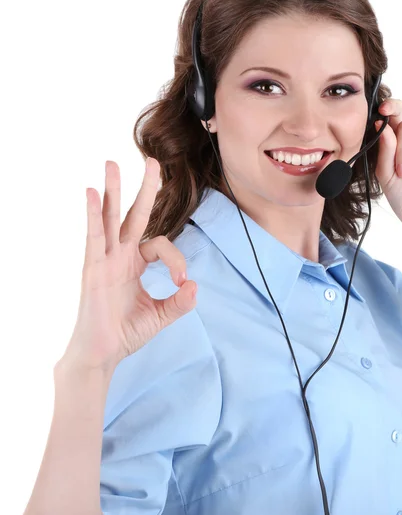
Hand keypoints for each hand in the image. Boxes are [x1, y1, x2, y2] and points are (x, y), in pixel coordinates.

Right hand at [59, 158, 197, 372]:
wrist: (103, 354)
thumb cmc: (126, 333)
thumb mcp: (160, 315)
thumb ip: (180, 302)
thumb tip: (195, 287)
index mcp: (135, 263)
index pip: (161, 245)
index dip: (177, 261)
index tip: (183, 284)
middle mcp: (120, 256)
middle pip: (134, 215)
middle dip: (144, 188)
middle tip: (152, 160)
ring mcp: (105, 259)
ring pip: (110, 218)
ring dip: (113, 191)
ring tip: (112, 163)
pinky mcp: (92, 268)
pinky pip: (94, 237)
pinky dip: (93, 215)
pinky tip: (93, 193)